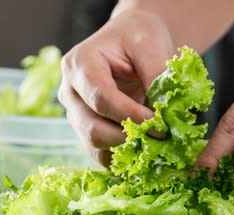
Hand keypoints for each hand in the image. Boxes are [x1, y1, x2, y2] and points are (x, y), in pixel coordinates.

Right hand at [58, 9, 174, 166]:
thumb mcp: (151, 45)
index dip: (130, 116)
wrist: (132, 41)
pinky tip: (146, 152)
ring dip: (126, 152)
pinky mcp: (88, 130)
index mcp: (80, 64)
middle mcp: (71, 91)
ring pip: (94, 146)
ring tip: (155, 146)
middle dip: (127, 138)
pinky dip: (124, 158)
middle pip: (92, 128)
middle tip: (160, 139)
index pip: (101, 99)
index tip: (158, 124)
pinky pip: (102, 154)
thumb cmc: (138, 37)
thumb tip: (162, 113)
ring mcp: (76, 114)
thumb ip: (156, 75)